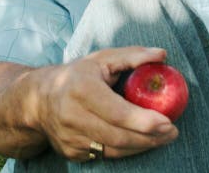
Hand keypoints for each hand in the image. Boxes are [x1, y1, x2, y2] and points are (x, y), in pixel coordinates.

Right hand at [34, 46, 178, 161]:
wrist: (37, 99)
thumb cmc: (76, 75)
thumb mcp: (101, 59)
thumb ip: (132, 55)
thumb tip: (161, 54)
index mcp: (80, 88)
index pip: (117, 112)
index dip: (144, 121)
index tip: (168, 122)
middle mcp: (71, 115)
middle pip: (118, 136)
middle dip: (150, 138)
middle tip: (172, 133)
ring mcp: (69, 137)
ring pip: (113, 150)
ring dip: (141, 147)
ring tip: (161, 138)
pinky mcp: (70, 151)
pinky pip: (104, 155)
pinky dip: (124, 150)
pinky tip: (138, 142)